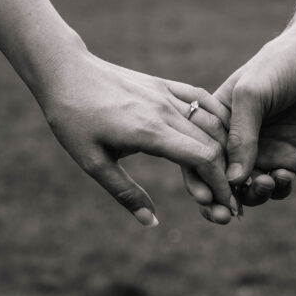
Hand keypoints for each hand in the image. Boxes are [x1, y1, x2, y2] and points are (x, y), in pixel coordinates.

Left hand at [38, 46, 234, 224]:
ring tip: (228, 173)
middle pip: (213, 143)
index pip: (203, 158)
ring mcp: (166, 94)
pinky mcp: (163, 84)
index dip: (219, 184)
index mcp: (150, 132)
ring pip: (212, 121)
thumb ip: (126, 193)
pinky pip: (202, 98)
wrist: (65, 73)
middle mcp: (165, 110)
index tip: (225, 205)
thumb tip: (150, 222)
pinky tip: (225, 132)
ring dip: (226, 149)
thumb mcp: (93, 163)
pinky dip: (219, 117)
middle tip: (230, 199)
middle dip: (227, 173)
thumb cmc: (74, 120)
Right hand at [182, 0, 295, 221]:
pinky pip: (278, 186)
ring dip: (252, 196)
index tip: (206, 195)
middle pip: (219, 182)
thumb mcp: (251, 95)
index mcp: (214, 123)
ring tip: (264, 182)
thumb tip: (234, 181)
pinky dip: (277, 189)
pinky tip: (282, 176)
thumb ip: (241, 137)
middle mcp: (234, 142)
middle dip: (221, 201)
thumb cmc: (278, 66)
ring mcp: (262, 153)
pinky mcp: (289, 159)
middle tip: (228, 213)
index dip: (196, 180)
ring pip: (248, 190)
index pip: (195, 157)